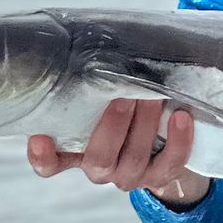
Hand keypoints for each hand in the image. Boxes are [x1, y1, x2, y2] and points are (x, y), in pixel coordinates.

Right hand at [27, 98, 208, 207]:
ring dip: (145, 124)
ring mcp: (129, 176)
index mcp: (74, 152)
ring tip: (154, 95)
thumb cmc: (121, 109)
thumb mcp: (101, 100)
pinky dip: (178, 141)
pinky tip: (182, 116)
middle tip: (123, 95)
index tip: (40, 137)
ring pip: (134, 158)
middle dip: (112, 126)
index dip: (42, 155)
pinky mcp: (160, 177)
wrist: (161, 142)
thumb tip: (92, 45)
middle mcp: (99, 168)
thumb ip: (91, 85)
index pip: (50, 163)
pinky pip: (170, 164)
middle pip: (99, 158)